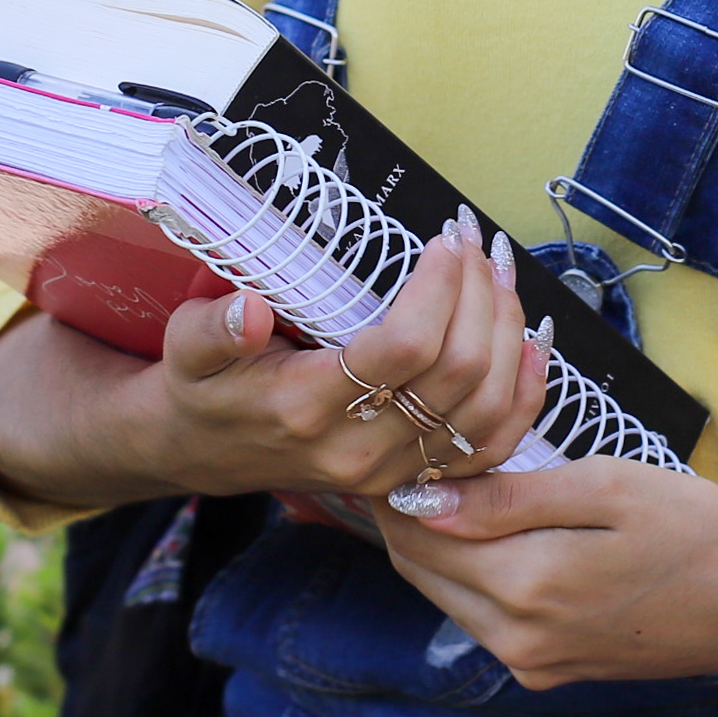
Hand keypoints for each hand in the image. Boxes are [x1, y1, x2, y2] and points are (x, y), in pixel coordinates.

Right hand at [134, 212, 550, 501]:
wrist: (202, 452)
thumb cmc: (202, 388)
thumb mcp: (186, 350)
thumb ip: (212, 330)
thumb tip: (248, 311)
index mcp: (305, 409)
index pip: (404, 349)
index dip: (440, 288)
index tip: (442, 239)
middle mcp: (359, 450)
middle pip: (460, 371)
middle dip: (481, 293)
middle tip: (473, 238)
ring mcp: (394, 473)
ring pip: (488, 406)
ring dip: (508, 329)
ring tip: (499, 269)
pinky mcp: (416, 478)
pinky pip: (494, 444)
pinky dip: (526, 391)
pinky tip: (531, 338)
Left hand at [377, 458, 717, 687]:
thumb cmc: (694, 531)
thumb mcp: (606, 488)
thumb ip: (510, 497)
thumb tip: (421, 498)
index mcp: (526, 589)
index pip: (417, 536)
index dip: (396, 484)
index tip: (402, 437)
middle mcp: (516, 641)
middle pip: (422, 571)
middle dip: (409, 513)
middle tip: (422, 452)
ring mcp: (532, 664)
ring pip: (449, 595)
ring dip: (439, 543)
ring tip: (457, 481)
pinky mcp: (549, 670)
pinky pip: (484, 617)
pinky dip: (474, 572)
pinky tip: (497, 530)